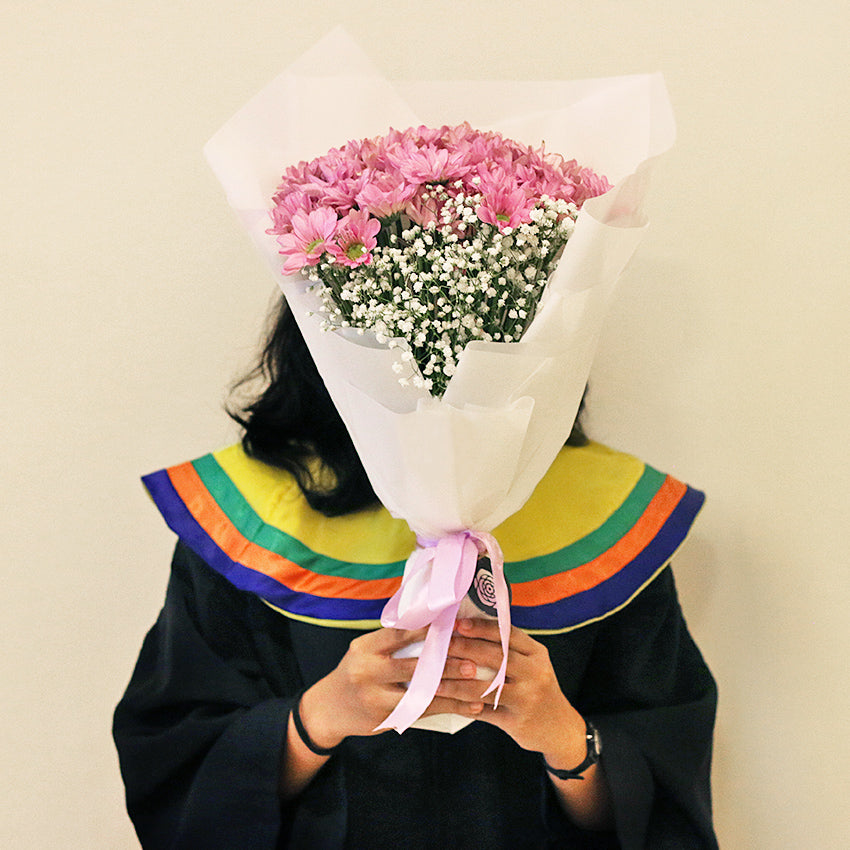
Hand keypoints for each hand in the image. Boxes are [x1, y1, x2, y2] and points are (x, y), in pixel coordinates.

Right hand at [298, 625, 490, 749]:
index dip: (428, 629)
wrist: (328, 709)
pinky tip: (468, 708)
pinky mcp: (384, 718)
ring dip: (453, 689)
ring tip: (478, 686)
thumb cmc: (357, 672)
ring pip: (421, 692)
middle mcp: (367, 670)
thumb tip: (435, 624)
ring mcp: (374, 696)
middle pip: (414, 665)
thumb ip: (392, 642)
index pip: (400, 633)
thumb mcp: (365, 651)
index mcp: (365, 647)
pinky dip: (448, 708)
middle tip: (475, 661)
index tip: (455, 626)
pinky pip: (422, 712)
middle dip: (447, 662)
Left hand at [436, 618, 586, 767]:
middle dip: (465, 649)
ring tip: (435, 678)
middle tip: (442, 644)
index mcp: (537, 654)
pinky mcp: (517, 721)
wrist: (560, 729)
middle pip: (496, 657)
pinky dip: (462, 707)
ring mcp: (527, 698)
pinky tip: (446, 702)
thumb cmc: (538, 689)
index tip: (458, 624)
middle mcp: (535, 673)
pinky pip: (484, 713)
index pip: (508, 634)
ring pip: (486, 688)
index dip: (482, 628)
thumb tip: (467, 629)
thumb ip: (508, 649)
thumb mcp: (533, 664)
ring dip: (457, 683)